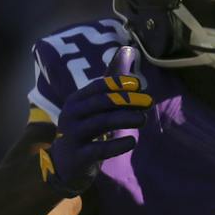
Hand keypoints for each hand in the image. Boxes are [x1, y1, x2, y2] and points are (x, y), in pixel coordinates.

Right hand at [39, 47, 152, 196]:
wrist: (65, 164)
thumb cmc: (86, 129)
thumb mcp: (96, 106)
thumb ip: (111, 82)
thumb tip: (128, 50)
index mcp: (77, 100)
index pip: (99, 86)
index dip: (120, 84)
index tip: (140, 84)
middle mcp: (71, 114)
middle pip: (101, 102)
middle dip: (126, 100)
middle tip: (149, 102)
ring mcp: (73, 135)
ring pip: (100, 123)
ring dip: (125, 119)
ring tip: (143, 120)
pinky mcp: (78, 156)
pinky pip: (98, 149)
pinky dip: (116, 145)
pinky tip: (132, 142)